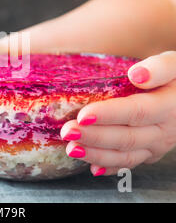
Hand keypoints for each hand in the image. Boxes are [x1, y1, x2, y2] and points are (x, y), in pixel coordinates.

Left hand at [60, 51, 175, 175]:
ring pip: (125, 155)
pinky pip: (129, 163)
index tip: (83, 115)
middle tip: (67, 132)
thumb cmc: (175, 77)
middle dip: (94, 137)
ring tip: (71, 149)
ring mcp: (156, 145)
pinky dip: (109, 167)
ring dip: (96, 154)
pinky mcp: (149, 153)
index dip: (109, 115)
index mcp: (169, 106)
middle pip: (126, 137)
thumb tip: (137, 74)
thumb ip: (159, 68)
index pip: (137, 112)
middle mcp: (164, 131)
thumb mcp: (174, 64)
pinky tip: (91, 167)